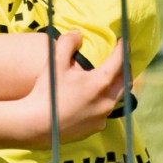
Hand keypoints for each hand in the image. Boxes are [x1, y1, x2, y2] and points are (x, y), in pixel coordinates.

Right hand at [20, 31, 125, 146]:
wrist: (36, 124)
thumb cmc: (47, 92)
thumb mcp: (55, 62)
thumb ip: (68, 43)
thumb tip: (77, 34)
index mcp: (100, 83)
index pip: (120, 61)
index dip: (123, 48)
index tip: (123, 40)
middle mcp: (106, 101)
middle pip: (126, 82)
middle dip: (125, 69)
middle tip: (120, 59)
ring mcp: (102, 117)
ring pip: (116, 98)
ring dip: (115, 87)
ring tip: (108, 79)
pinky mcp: (95, 128)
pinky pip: (105, 113)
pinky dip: (103, 103)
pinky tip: (92, 100)